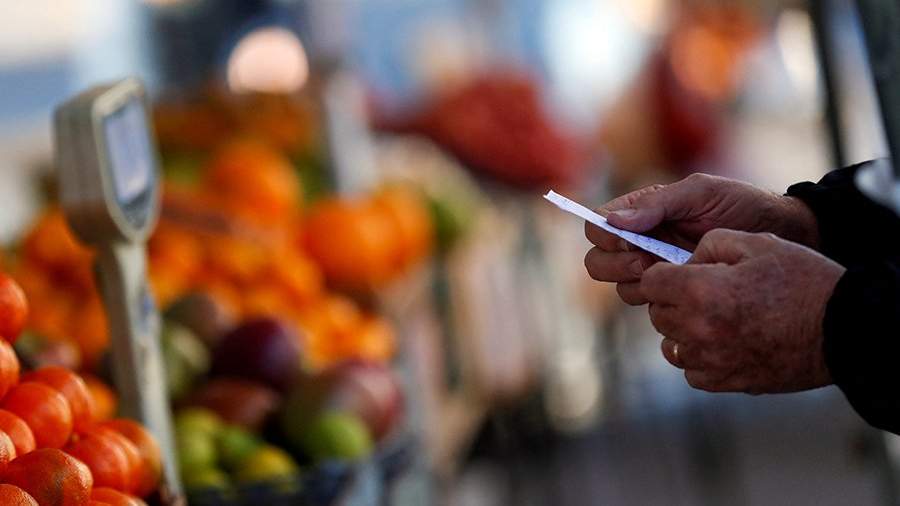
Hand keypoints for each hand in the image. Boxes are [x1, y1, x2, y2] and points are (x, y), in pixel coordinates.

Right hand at [584, 173, 818, 304]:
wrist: (786, 238)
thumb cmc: (745, 207)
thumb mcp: (703, 194)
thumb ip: (658, 204)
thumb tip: (615, 221)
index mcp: (643, 211)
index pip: (598, 225)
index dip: (605, 235)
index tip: (630, 239)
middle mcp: (642, 242)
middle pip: (598, 260)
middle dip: (616, 264)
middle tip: (647, 262)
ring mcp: (657, 270)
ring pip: (620, 287)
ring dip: (637, 284)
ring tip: (672, 274)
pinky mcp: (675, 294)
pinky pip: (649, 304)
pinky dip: (658, 301)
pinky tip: (686, 291)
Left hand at [640, 229, 844, 393]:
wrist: (844, 329)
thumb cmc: (802, 280)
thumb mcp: (757, 243)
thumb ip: (710, 244)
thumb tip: (686, 263)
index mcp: (700, 291)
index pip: (650, 282)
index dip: (663, 273)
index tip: (680, 272)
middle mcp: (698, 329)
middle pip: (658, 313)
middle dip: (673, 300)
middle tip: (703, 291)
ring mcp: (711, 360)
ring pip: (672, 344)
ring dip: (683, 329)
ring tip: (714, 316)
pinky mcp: (727, 382)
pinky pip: (691, 370)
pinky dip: (699, 357)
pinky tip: (723, 340)